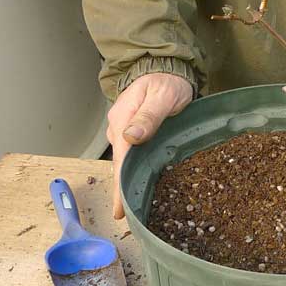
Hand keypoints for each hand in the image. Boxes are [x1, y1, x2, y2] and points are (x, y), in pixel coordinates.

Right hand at [106, 73, 192, 218]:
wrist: (165, 69)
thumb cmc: (167, 82)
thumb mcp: (162, 97)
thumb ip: (149, 116)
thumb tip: (130, 137)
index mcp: (123, 121)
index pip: (120, 160)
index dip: (120, 186)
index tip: (119, 209)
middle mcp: (119, 128)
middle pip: (119, 165)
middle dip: (121, 190)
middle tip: (128, 216)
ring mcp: (124, 130)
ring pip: (125, 161)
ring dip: (127, 181)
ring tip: (133, 206)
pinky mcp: (132, 132)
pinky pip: (131, 155)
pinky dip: (133, 170)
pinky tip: (140, 182)